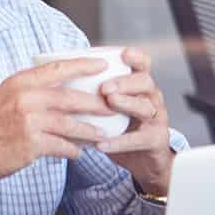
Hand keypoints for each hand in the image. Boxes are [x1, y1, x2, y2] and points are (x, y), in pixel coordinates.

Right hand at [0, 57, 113, 214]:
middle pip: (71, 97)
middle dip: (96, 102)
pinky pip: (62, 146)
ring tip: (104, 134)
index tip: (103, 64)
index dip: (83, 65)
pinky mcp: (31, 144)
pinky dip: (73, 150)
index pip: (58, 68)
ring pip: (71, 123)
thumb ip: (29, 94)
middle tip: (114, 105)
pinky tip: (79, 153)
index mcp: (19, 82)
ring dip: (90, 130)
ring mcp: (28, 121)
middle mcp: (25, 98)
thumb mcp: (3, 100)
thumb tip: (58, 93)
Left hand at [96, 47, 175, 195]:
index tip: (123, 53)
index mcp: (141, 86)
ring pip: (145, 107)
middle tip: (105, 87)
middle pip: (145, 82)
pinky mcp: (156, 140)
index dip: (136, 58)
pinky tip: (102, 144)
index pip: (144, 65)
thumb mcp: (113, 107)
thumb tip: (59, 78)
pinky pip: (139, 139)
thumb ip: (95, 93)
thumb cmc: (123, 128)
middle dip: (125, 82)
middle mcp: (152, 99)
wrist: (145, 161)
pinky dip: (120, 141)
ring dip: (126, 104)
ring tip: (109, 103)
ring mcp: (156, 119)